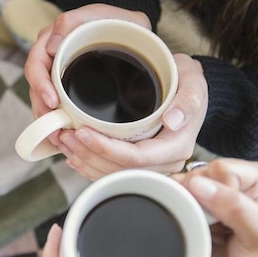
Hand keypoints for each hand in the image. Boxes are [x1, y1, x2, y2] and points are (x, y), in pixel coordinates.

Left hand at [24, 5, 206, 178]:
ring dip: (85, 161)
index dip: (105, 148)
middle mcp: (166, 163)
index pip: (135, 158)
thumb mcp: (194, 82)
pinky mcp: (141, 165)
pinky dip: (90, 165)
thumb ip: (188, 99)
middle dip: (88, 155)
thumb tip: (173, 121)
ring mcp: (153, 167)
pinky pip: (113, 172)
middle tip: (64, 134)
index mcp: (176, 146)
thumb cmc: (188, 83)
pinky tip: (74, 154)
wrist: (189, 90)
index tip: (81, 131)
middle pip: (120, 170)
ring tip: (64, 141)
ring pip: (113, 175)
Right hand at [172, 159, 257, 256]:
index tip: (225, 218)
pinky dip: (173, 212)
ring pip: (180, 187)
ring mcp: (205, 196)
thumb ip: (235, 208)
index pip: (222, 170)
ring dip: (184, 207)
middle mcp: (228, 182)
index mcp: (253, 179)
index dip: (218, 192)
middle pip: (197, 176)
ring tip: (202, 228)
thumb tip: (199, 185)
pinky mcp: (188, 209)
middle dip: (198, 200)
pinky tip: (188, 227)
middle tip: (211, 225)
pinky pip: (170, 201)